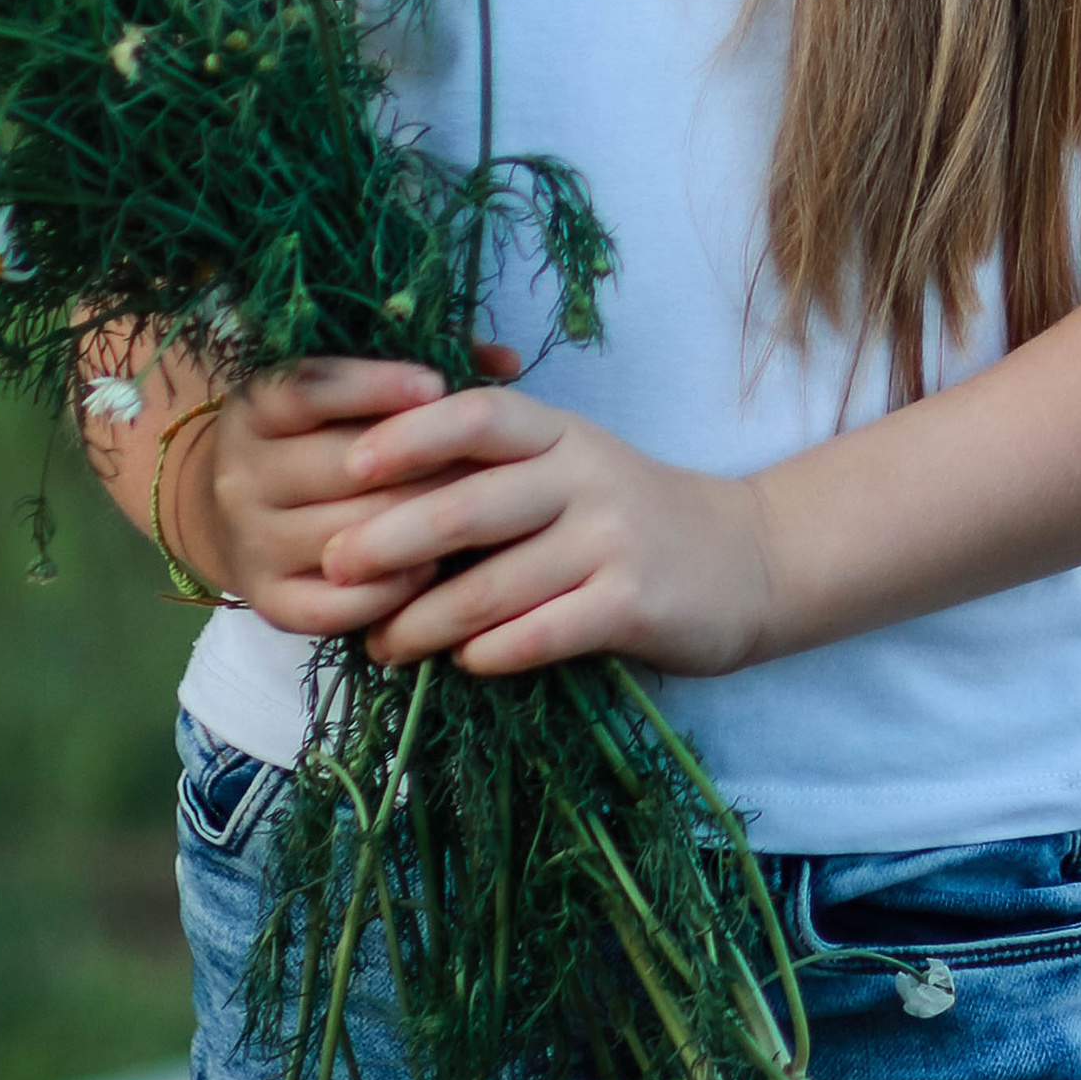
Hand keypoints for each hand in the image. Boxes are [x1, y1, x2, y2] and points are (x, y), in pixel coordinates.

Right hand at [190, 346, 521, 638]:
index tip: (436, 386)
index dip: (372, 386)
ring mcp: (250, 543)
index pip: (305, 391)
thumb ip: (418, 370)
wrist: (238, 511)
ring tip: (471, 513)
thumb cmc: (320, 435)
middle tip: (481, 460)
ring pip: (346, 537)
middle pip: (339, 468)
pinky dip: (391, 590)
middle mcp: (240, 475)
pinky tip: (430, 568)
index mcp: (252, 409)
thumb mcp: (344, 389)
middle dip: (420, 463)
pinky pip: (336, 605)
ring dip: (417, 527)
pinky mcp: (267, 600)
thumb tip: (507, 361)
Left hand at [320, 388, 776, 679]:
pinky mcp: (635, 603)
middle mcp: (584, 475)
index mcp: (559, 432)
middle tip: (332, 566)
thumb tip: (375, 502)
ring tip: (381, 645)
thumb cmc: (628, 516)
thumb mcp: (569, 468)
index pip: (476, 414)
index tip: (349, 464)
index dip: (409, 435)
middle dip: (390, 539)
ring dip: (426, 620)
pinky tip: (462, 665)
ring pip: (496, 583)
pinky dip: (494, 651)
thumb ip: (493, 473)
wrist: (748, 560)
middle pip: (469, 504)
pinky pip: (544, 632)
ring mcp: (612, 539)